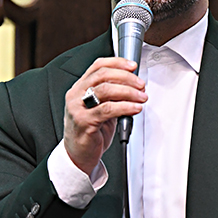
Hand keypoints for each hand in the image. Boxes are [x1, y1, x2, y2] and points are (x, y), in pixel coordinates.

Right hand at [63, 57, 146, 175]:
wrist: (78, 155)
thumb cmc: (91, 131)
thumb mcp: (101, 108)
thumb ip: (112, 95)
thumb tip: (134, 84)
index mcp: (79, 88)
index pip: (98, 66)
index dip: (117, 62)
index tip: (133, 66)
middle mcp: (76, 95)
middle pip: (102, 75)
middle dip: (126, 77)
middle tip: (140, 84)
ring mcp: (77, 108)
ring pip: (105, 90)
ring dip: (128, 91)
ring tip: (141, 97)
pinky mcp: (83, 122)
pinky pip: (107, 109)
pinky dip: (125, 107)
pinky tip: (135, 108)